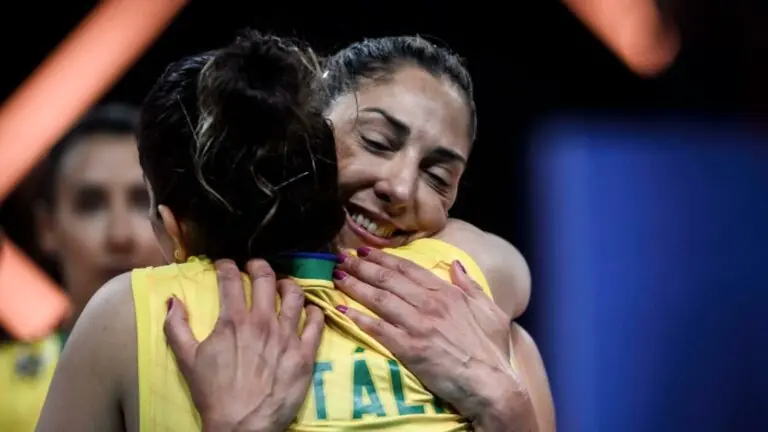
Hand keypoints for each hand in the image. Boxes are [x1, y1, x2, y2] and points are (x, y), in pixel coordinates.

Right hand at [164, 259, 324, 431]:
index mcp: (233, 320)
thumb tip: (172, 300)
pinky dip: (313, 311)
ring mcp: (287, 336)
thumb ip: (176, 327)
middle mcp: (262, 322)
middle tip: (255, 267)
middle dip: (259, 266)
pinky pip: (316, 323)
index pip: (231, 279)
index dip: (226, 265)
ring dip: (288, 284)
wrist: (242, 424)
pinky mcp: (305, 353)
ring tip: (283, 285)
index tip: (225, 264)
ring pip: (294, 295)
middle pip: (266, 278)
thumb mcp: (187, 360)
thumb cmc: (213, 393)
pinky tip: (308, 310)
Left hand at [333, 248, 534, 429]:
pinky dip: (359, 318)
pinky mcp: (409, 348)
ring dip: (355, 286)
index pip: (408, 269)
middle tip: (341, 257)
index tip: (365, 251)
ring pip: (379, 300)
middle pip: (388, 280)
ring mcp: (418, 325)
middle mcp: (429, 304)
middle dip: (362, 267)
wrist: (491, 384)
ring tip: (337, 277)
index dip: (384, 258)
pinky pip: (378, 329)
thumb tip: (455, 264)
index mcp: (447, 293)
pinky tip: (343, 310)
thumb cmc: (492, 350)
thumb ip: (470, 285)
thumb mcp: (489, 310)